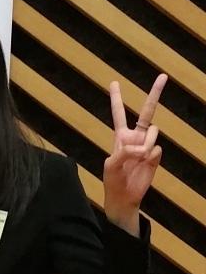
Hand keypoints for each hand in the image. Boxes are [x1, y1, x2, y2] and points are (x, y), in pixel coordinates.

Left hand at [103, 73, 166, 235]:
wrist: (124, 197)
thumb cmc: (113, 180)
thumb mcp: (111, 164)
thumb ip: (125, 151)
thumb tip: (144, 148)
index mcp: (120, 136)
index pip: (118, 113)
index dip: (117, 98)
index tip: (114, 82)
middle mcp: (135, 136)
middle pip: (147, 111)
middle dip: (155, 93)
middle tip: (163, 76)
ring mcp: (147, 145)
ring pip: (154, 132)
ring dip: (146, 144)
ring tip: (139, 157)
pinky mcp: (156, 155)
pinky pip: (156, 149)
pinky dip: (150, 156)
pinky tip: (144, 164)